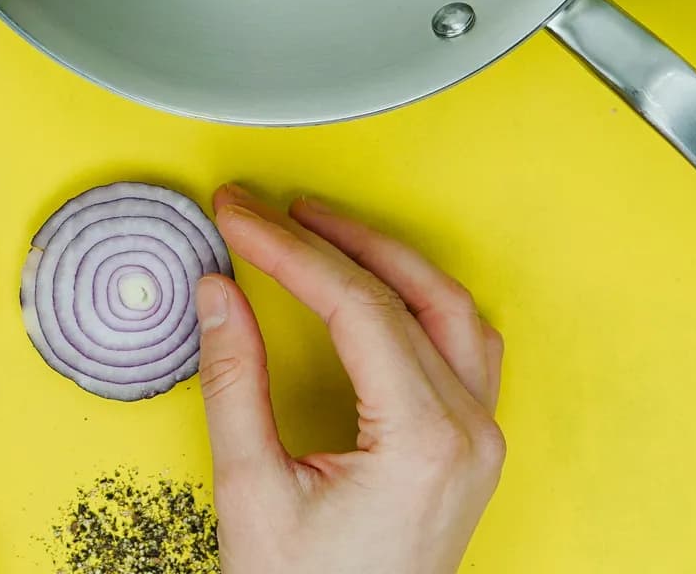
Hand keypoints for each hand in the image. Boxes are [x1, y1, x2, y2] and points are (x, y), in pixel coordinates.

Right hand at [198, 185, 505, 573]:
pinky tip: (371, 287)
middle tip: (270, 208)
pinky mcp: (467, 451)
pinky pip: (461, 347)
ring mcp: (477, 442)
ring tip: (319, 229)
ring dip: (386, 260)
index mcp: (422, 440)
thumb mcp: (252, 488)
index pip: (357, 306)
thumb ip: (235, 381)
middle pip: (413, 293)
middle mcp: (466, 434)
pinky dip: (415, 301)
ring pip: (451, 312)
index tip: (238, 218)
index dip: (289, 250)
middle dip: (336, 237)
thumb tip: (218, 294)